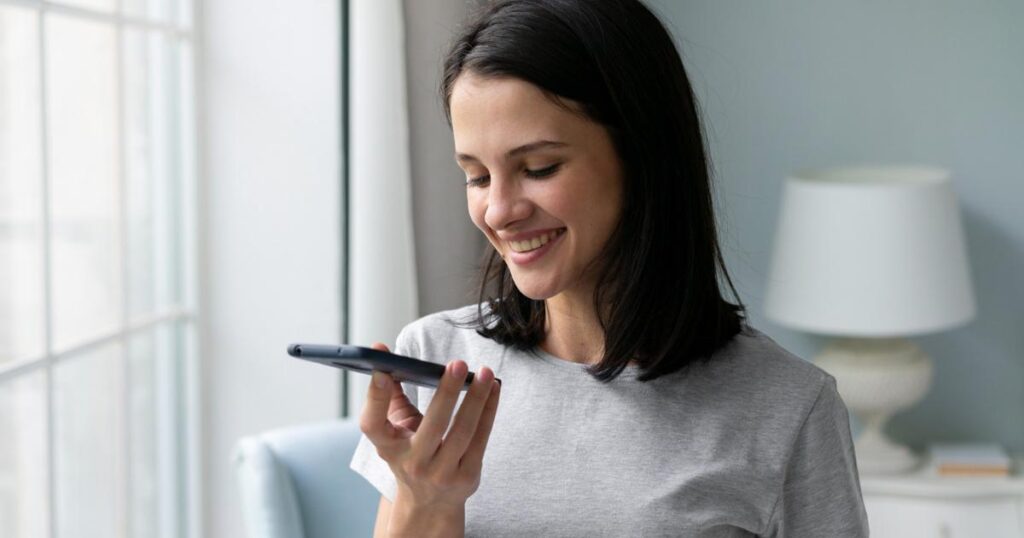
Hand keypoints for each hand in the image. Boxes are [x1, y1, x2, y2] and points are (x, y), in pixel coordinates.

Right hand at [358, 342, 500, 508]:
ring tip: (486, 372)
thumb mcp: (393, 431)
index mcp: (387, 447)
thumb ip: (389, 395)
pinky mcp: (466, 477)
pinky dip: (489, 410)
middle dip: (447, 391)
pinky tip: (494, 389)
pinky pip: (481, 438)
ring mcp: (441, 473)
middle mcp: (412, 463)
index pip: (372, 424)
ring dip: (477, 398)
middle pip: (432, 424)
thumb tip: (383, 355)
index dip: (375, 397)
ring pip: (463, 430)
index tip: (382, 369)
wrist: (429, 502)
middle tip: (458, 363)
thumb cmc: (410, 453)